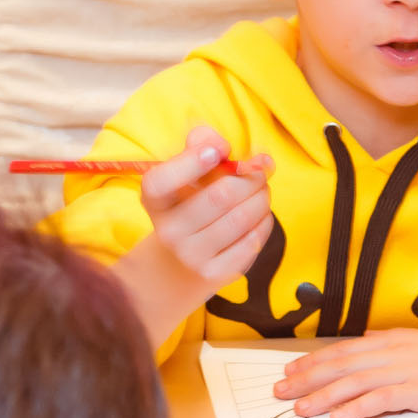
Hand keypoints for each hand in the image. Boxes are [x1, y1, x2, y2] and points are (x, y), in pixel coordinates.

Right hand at [139, 127, 272, 298]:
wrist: (183, 262)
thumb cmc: (191, 203)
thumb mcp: (188, 172)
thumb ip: (202, 144)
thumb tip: (225, 146)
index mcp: (154, 199)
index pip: (162, 180)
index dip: (191, 161)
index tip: (220, 149)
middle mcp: (167, 230)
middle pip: (221, 195)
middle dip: (252, 177)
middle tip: (261, 171)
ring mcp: (190, 255)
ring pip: (242, 218)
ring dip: (262, 198)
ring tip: (262, 192)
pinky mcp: (213, 274)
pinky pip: (251, 241)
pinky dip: (264, 222)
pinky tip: (259, 217)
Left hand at [274, 328, 417, 417]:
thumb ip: (395, 340)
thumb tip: (370, 336)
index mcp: (393, 340)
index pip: (343, 350)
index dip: (313, 361)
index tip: (290, 371)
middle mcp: (394, 352)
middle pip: (340, 365)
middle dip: (306, 378)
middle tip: (279, 391)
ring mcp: (406, 371)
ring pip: (354, 382)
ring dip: (323, 396)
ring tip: (299, 408)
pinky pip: (381, 400)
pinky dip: (356, 408)